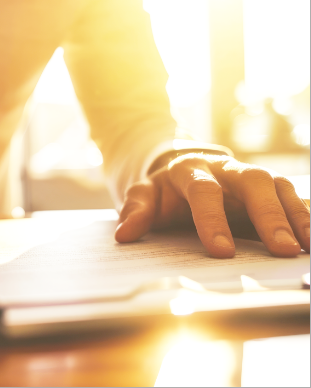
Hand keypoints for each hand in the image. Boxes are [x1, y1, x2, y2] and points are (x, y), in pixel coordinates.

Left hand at [115, 153, 309, 257]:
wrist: (181, 167)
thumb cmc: (164, 189)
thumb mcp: (144, 194)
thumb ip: (136, 210)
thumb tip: (124, 235)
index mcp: (190, 170)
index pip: (203, 191)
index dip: (212, 219)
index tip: (222, 251)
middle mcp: (226, 168)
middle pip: (254, 181)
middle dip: (269, 214)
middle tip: (282, 249)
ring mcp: (250, 175)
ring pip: (279, 185)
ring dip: (296, 215)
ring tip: (305, 248)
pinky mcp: (268, 185)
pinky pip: (293, 195)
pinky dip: (305, 215)